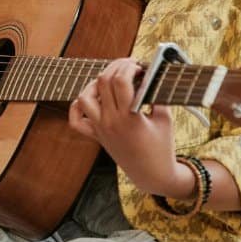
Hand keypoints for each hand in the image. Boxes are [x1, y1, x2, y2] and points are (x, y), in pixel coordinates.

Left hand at [68, 58, 193, 199]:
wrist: (152, 175)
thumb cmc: (162, 147)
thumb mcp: (165, 118)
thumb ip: (156, 94)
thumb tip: (150, 73)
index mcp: (129, 118)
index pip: (120, 81)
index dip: (129, 67)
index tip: (139, 66)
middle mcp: (110, 122)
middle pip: (102, 82)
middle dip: (116, 67)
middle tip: (129, 66)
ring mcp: (100, 129)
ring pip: (84, 97)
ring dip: (96, 83)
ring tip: (113, 81)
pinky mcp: (96, 136)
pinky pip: (75, 120)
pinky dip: (78, 106)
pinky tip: (92, 99)